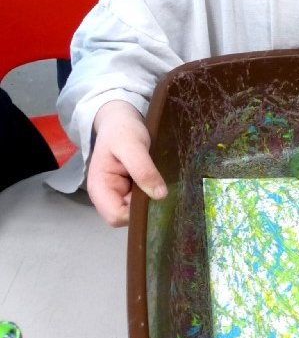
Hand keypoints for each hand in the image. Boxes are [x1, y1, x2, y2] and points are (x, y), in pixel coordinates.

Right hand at [88, 100, 166, 226]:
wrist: (121, 119)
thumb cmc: (122, 130)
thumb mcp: (132, 145)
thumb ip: (143, 169)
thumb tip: (159, 196)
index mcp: (99, 189)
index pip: (117, 217)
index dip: (136, 211)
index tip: (154, 194)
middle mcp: (106, 197)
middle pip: (128, 218)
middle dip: (144, 205)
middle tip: (159, 184)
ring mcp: (118, 195)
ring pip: (137, 212)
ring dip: (150, 200)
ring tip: (159, 180)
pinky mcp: (129, 191)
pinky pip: (142, 202)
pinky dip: (151, 194)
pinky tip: (157, 181)